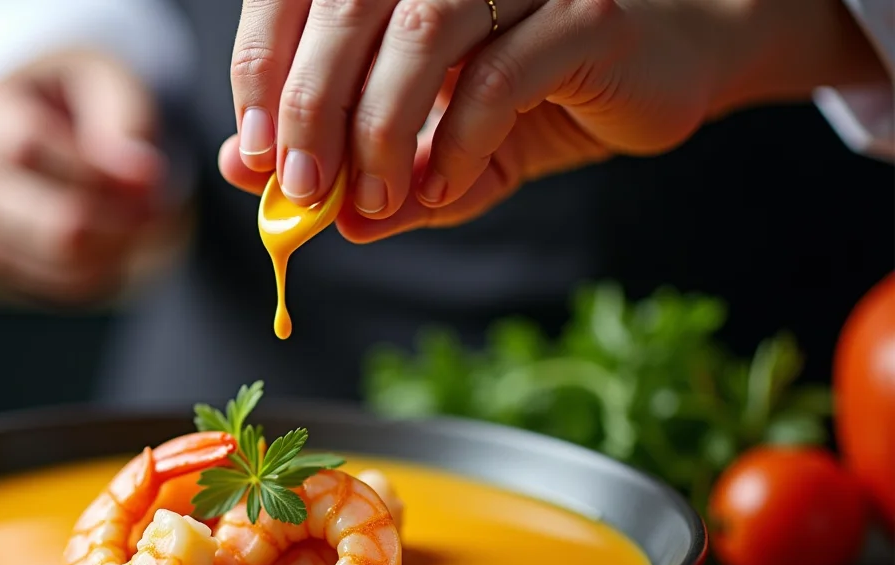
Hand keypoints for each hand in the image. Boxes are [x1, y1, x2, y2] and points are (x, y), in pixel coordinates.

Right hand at [0, 49, 167, 302]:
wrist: (37, 126)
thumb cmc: (73, 98)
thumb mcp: (101, 81)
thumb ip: (123, 120)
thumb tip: (141, 178)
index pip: (24, 148)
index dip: (91, 169)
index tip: (149, 175)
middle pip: (39, 220)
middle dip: (112, 218)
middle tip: (156, 207)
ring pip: (51, 261)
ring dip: (113, 247)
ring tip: (143, 219)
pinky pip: (58, 287)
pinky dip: (102, 270)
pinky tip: (121, 242)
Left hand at [218, 0, 885, 243]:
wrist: (658, 74)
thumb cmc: (532, 97)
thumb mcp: (427, 144)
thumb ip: (352, 165)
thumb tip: (265, 194)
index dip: (263, 67)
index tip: (252, 154)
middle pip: (349, 7)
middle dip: (311, 106)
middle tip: (300, 190)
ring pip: (423, 31)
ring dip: (382, 128)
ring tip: (374, 199)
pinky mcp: (583, 13)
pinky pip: (502, 74)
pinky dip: (460, 139)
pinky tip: (445, 186)